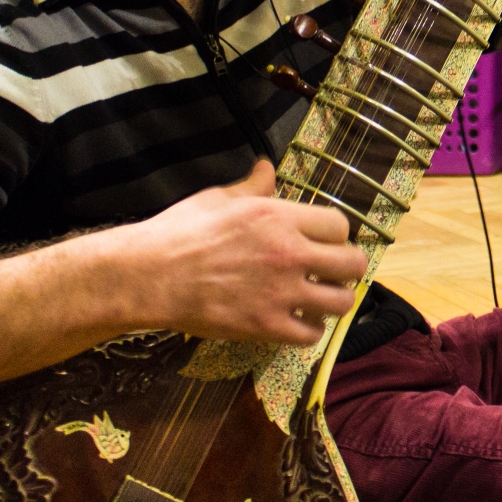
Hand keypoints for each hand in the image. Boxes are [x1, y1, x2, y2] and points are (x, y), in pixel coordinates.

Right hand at [120, 158, 367, 344]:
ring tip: (319, 298)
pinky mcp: (266, 327)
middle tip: (332, 271)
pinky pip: (312, 334)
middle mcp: (289, 254)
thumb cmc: (180, 232)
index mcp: (278, 217)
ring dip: (333, 299)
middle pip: (352, 263)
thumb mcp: (218, 198)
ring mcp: (281, 293)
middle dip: (347, 267)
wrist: (149, 276)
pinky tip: (297, 321)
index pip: (339, 225)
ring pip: (341, 301)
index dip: (336, 234)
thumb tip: (267, 167)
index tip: (325, 242)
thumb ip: (253, 186)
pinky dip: (309, 329)